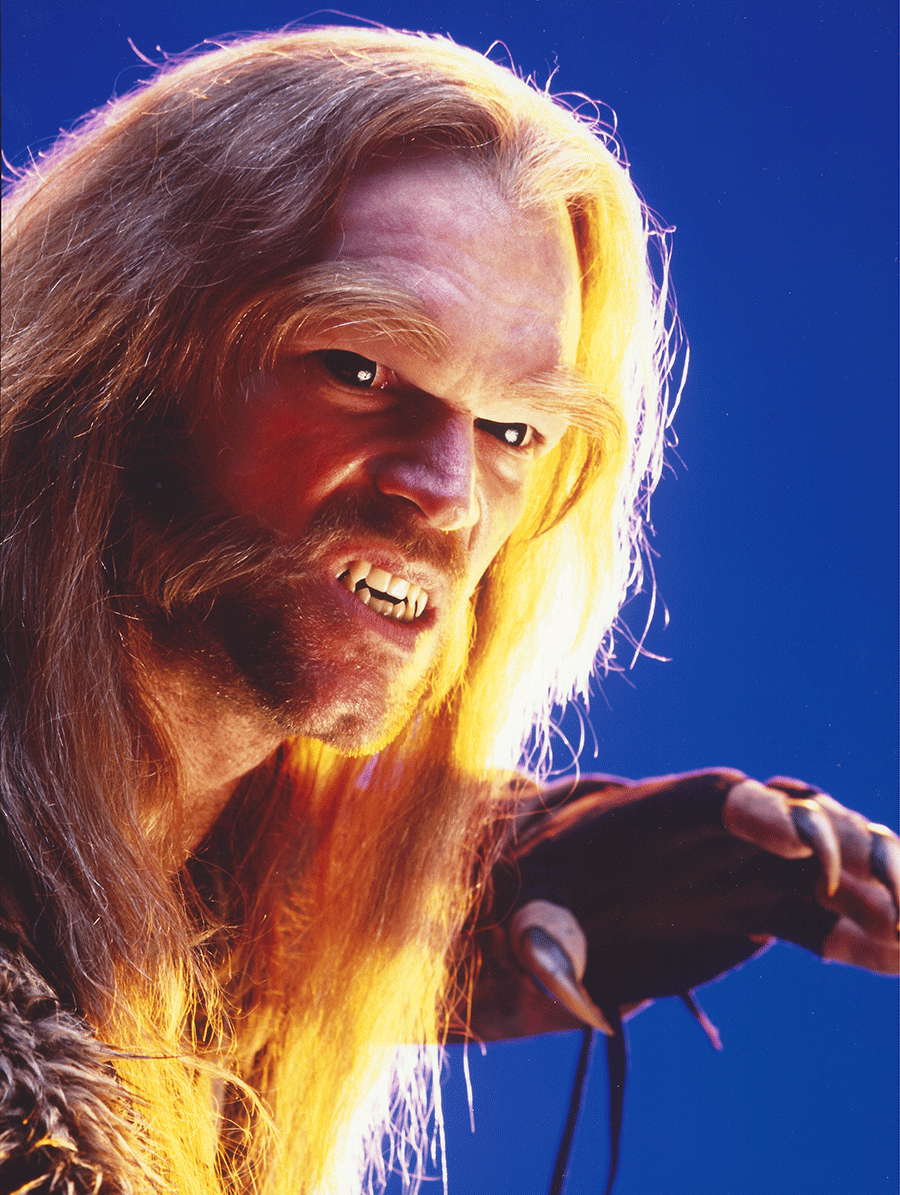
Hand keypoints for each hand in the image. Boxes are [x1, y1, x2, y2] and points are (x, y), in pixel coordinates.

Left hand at [464, 771, 897, 1040]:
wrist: (577, 891)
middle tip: (886, 889)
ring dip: (884, 888)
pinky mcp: (770, 911)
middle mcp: (726, 832)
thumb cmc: (552, 882)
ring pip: (837, 869)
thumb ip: (544, 935)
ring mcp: (755, 870)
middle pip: (803, 821)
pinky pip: (833, 923)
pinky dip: (872, 940)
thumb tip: (555, 983)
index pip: (723, 798)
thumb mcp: (535, 904)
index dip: (762, 813)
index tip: (797, 843)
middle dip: (850, 848)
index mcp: (669, 813)